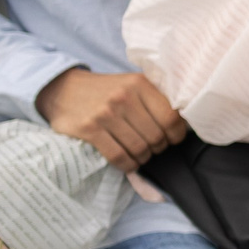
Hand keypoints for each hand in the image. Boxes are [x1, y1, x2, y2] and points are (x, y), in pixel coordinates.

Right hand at [38, 67, 187, 171]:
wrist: (63, 89)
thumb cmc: (105, 90)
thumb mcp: (131, 84)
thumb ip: (155, 99)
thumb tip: (185, 124)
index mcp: (139, 83)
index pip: (171, 117)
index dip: (176, 134)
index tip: (173, 138)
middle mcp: (123, 97)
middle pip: (156, 136)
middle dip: (159, 147)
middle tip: (154, 148)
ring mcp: (105, 113)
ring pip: (139, 148)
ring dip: (144, 157)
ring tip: (141, 154)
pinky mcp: (89, 129)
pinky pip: (118, 156)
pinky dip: (128, 165)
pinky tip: (128, 162)